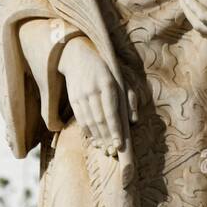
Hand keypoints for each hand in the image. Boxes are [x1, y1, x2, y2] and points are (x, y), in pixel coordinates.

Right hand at [59, 37, 125, 154]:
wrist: (76, 55)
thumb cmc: (104, 68)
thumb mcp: (120, 78)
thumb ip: (129, 98)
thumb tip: (133, 120)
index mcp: (107, 83)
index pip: (111, 112)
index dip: (116, 130)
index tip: (120, 144)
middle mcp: (93, 90)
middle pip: (100, 120)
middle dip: (107, 137)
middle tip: (114, 151)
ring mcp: (81, 95)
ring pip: (90, 122)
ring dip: (98, 137)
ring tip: (106, 148)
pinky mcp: (73, 99)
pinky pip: (81, 119)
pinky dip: (88, 131)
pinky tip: (94, 139)